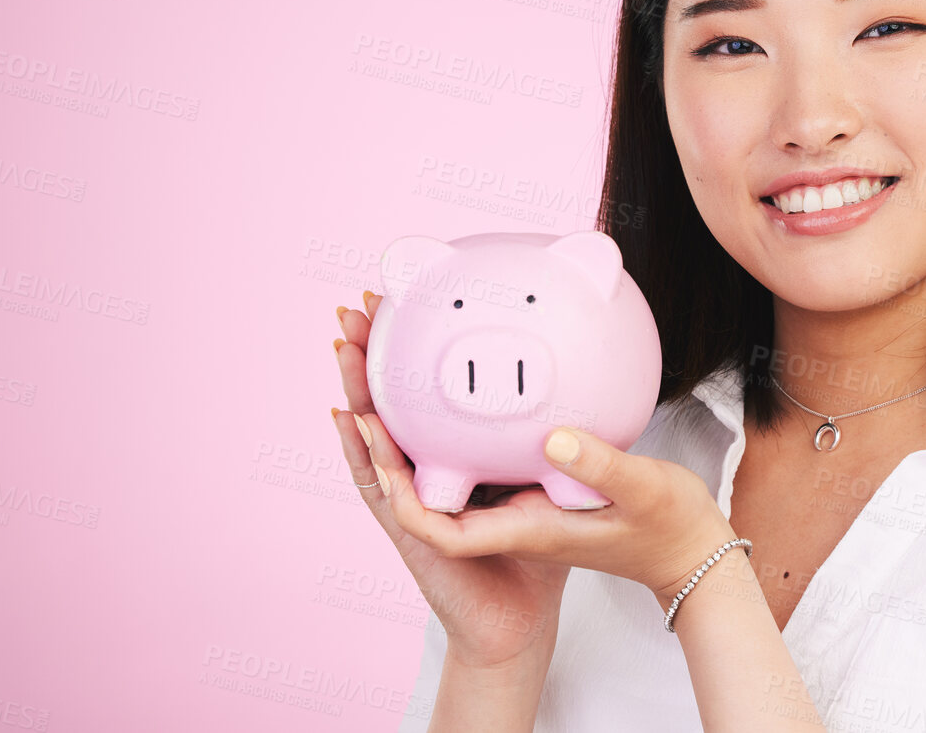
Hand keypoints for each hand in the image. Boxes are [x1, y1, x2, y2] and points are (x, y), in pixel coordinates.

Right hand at [332, 291, 570, 671]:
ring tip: (343, 350)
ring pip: (372, 442)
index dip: (405, 356)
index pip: (421, 399)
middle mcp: (420, 476)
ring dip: (357, 393)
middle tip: (355, 309)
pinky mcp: (412, 535)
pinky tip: (354, 422)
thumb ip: (559, 436)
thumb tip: (581, 379)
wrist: (523, 623)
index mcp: (449, 462)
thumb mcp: (551, 480)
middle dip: (366, 359)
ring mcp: (409, 504)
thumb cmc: (536, 555)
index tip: (397, 302)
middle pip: (385, 408)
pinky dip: (366, 455)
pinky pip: (386, 490)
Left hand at [334, 292, 736, 604]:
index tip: (357, 418)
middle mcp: (501, 514)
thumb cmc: (666, 530)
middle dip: (378, 406)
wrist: (687, 554)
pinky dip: (451, 404)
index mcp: (516, 527)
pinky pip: (473, 441)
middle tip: (352, 333)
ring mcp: (510, 497)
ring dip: (406, 396)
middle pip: (417, 470)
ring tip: (383, 331)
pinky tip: (451, 360)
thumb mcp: (640, 493)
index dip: (385, 473)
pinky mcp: (526, 480)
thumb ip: (597, 466)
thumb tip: (552, 438)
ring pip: (439, 450)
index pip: (428, 515)